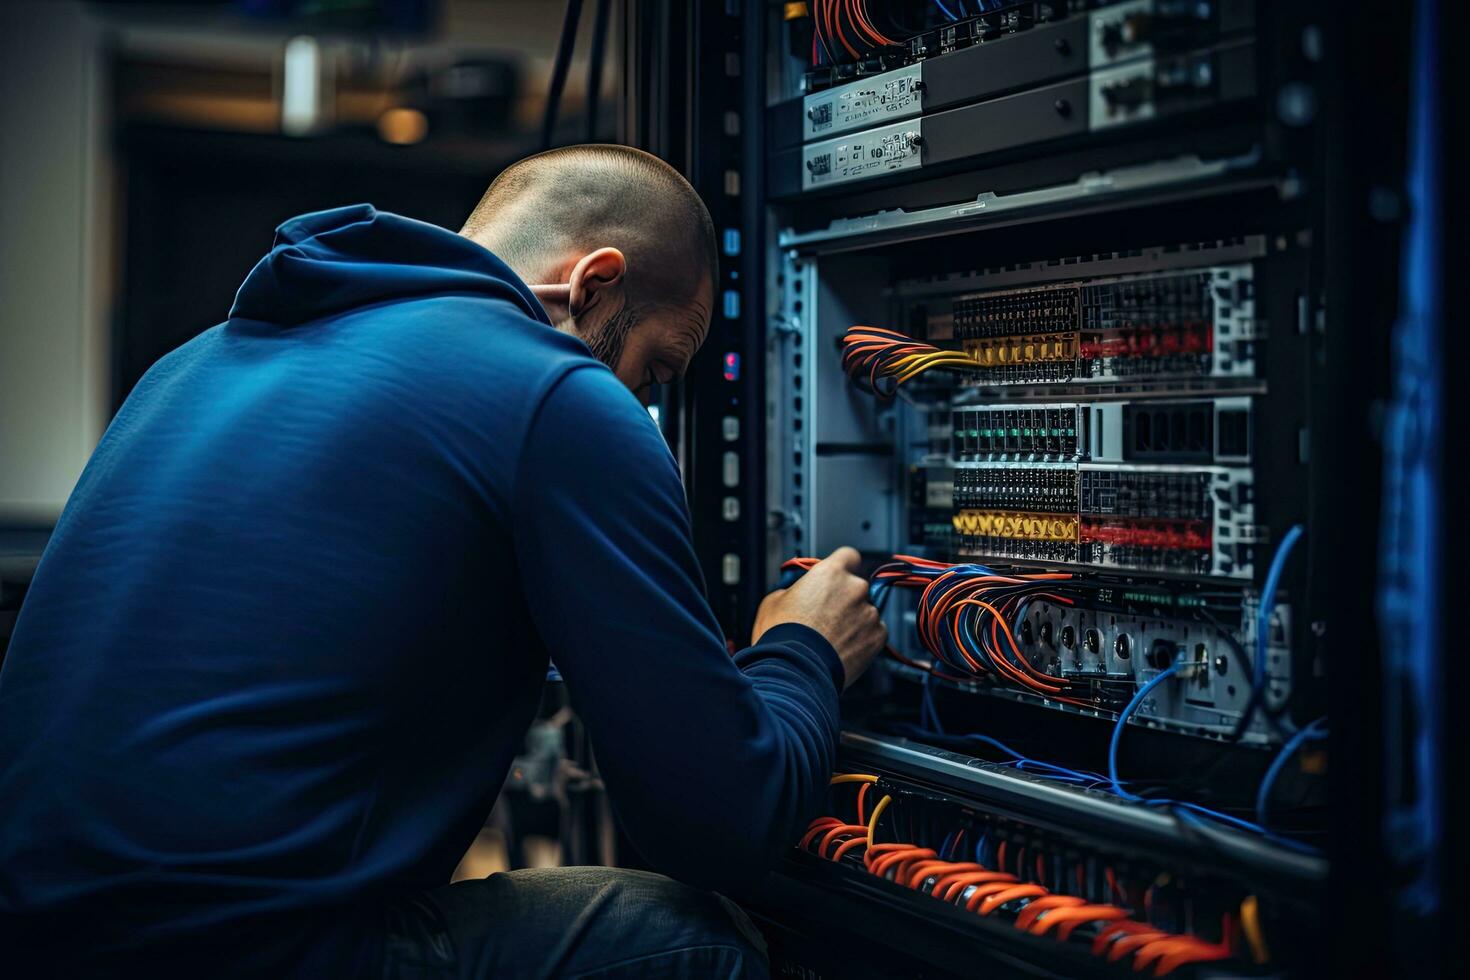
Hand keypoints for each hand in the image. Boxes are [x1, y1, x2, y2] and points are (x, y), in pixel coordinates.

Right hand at [752, 546, 885, 688]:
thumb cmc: (782, 636)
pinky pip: (874, 632)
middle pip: (855, 586)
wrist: (794, 671)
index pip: (848, 555)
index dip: (841, 566)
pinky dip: (863, 638)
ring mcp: (869, 613)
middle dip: (844, 598)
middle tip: (825, 615)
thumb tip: (797, 590)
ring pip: (865, 610)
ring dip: (853, 619)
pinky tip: (843, 647)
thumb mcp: (774, 600)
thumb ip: (794, 588)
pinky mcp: (877, 637)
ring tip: (831, 637)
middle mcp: (855, 588)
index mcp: (831, 573)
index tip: (836, 575)